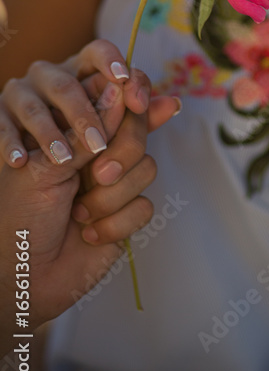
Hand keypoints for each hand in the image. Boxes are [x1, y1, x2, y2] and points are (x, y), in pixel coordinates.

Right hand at [0, 38, 152, 166]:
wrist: (38, 175)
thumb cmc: (83, 147)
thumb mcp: (111, 133)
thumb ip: (139, 119)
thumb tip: (174, 104)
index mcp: (81, 70)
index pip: (97, 51)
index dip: (112, 62)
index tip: (125, 79)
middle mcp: (48, 75)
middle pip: (65, 84)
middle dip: (83, 114)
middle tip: (99, 143)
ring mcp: (19, 94)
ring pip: (32, 106)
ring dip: (49, 134)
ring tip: (64, 160)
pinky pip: (1, 126)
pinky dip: (10, 144)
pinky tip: (21, 162)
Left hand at [0, 61, 179, 335]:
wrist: (20, 281)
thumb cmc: (20, 217)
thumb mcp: (49, 165)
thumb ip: (89, 129)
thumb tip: (120, 89)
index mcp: (72, 130)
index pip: (113, 95)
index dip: (132, 91)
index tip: (137, 99)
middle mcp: (97, 150)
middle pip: (138, 128)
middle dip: (121, 153)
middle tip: (95, 175)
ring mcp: (114, 180)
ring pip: (147, 167)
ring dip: (110, 197)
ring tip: (78, 214)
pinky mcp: (127, 212)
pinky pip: (145, 205)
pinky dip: (115, 223)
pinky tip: (88, 234)